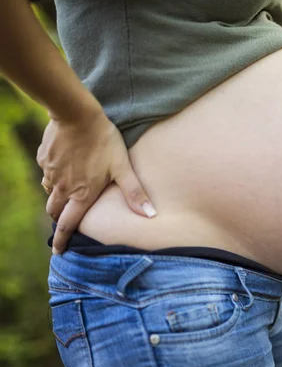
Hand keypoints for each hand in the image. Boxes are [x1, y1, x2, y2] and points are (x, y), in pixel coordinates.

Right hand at [37, 110, 155, 253]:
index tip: (58, 251)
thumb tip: (151, 215)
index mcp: (81, 194)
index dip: (62, 240)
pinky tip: (65, 167)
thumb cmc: (104, 141)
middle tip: (63, 222)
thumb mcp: (123, 167)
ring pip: (50, 191)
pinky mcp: (44, 159)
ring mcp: (51, 173)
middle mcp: (62, 188)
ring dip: (57, 197)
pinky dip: (55, 176)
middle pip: (55, 210)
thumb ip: (135, 192)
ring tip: (66, 196)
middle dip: (58, 218)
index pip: (68, 224)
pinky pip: (47, 173)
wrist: (77, 115)